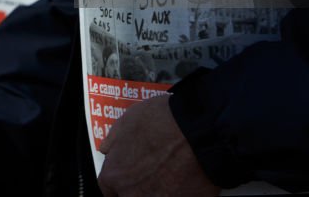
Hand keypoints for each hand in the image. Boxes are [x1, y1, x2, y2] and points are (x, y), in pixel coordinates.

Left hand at [98, 95, 218, 196]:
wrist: (200, 130)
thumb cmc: (164, 122)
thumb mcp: (128, 120)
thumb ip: (113, 140)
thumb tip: (108, 149)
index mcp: (115, 175)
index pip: (107, 190)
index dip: (117, 182)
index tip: (124, 178)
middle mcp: (133, 194)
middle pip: (128, 196)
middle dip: (136, 187)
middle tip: (150, 174)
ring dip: (157, 190)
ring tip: (170, 175)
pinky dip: (178, 192)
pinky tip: (184, 179)